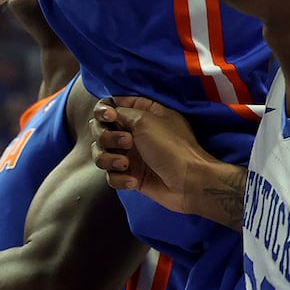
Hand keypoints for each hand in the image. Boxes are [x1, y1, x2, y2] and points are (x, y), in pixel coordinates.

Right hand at [90, 96, 201, 211]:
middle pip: (99, 129)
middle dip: (107, 137)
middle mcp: (132, 133)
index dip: (103, 111)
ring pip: (100, 153)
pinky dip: (119, 178)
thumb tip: (106, 112)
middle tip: (127, 143)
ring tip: (125, 164)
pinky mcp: (130, 175)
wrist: (189, 183)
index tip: (109, 117)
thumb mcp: (145, 120)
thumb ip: (120, 112)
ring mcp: (130, 155)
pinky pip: (110, 175)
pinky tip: (134, 181)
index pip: (109, 106)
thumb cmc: (171, 147)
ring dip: (109, 159)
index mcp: (139, 114)